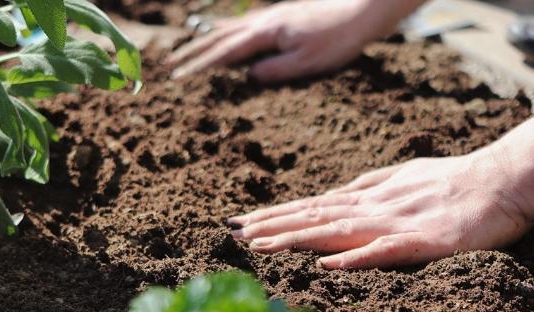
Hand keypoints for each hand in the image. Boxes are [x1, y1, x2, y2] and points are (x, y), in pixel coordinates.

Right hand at [166, 0, 419, 81]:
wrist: (363, 11)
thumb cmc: (338, 40)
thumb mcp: (307, 63)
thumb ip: (275, 70)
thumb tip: (248, 76)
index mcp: (267, 33)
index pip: (225, 52)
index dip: (200, 66)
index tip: (179, 77)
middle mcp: (265, 21)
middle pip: (220, 37)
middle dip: (194, 52)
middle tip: (171, 65)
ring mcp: (273, 15)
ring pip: (231, 28)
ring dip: (207, 40)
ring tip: (188, 50)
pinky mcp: (283, 15)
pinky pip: (246, 23)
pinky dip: (229, 29)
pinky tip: (226, 32)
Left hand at [227, 111, 533, 268]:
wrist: (504, 179)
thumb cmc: (456, 180)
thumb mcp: (404, 178)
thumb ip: (370, 187)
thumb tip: (337, 194)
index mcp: (370, 197)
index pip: (313, 207)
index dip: (276, 215)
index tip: (242, 222)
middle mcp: (374, 208)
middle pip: (314, 217)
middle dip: (271, 226)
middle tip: (231, 233)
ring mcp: (396, 223)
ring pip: (336, 231)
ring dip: (296, 238)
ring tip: (260, 246)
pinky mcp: (422, 241)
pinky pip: (384, 251)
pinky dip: (354, 257)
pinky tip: (326, 264)